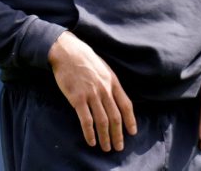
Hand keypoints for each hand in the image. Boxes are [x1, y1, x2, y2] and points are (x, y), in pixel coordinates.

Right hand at [48, 31, 136, 151]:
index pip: (126, 105)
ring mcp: (91, 94)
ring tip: (106, 148)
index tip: (132, 132)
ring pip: (102, 121)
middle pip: (115, 117)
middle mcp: (105, 89)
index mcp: (113, 82)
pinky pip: (86, 120)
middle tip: (119, 147)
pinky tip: (91, 141)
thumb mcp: (104, 69)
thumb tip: (116, 100)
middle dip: (118, 134)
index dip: (130, 120)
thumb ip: (110, 84)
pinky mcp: (77, 98)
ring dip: (105, 137)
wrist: (68, 52)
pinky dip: (89, 132)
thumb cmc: (85, 60)